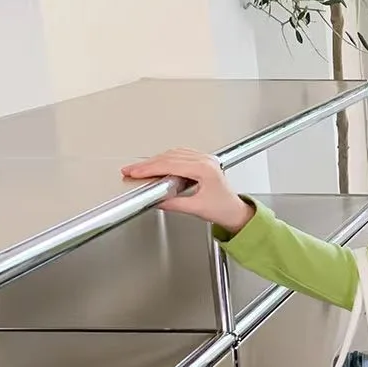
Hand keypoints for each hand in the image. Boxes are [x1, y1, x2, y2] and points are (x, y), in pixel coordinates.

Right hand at [120, 148, 253, 233]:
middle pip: (169, 157)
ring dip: (155, 160)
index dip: (149, 169)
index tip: (135, 172)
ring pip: (173, 154)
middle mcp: (206, 161)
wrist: (236, 212)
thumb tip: (155, 199)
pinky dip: (166, 159)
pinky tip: (156, 165)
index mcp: (205, 169)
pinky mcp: (203, 162)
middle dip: (148, 164)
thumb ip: (173, 203)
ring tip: (140, 169)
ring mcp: (205, 159)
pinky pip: (180, 155)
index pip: (170, 165)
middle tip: (131, 170)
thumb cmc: (223, 209)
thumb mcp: (196, 209)